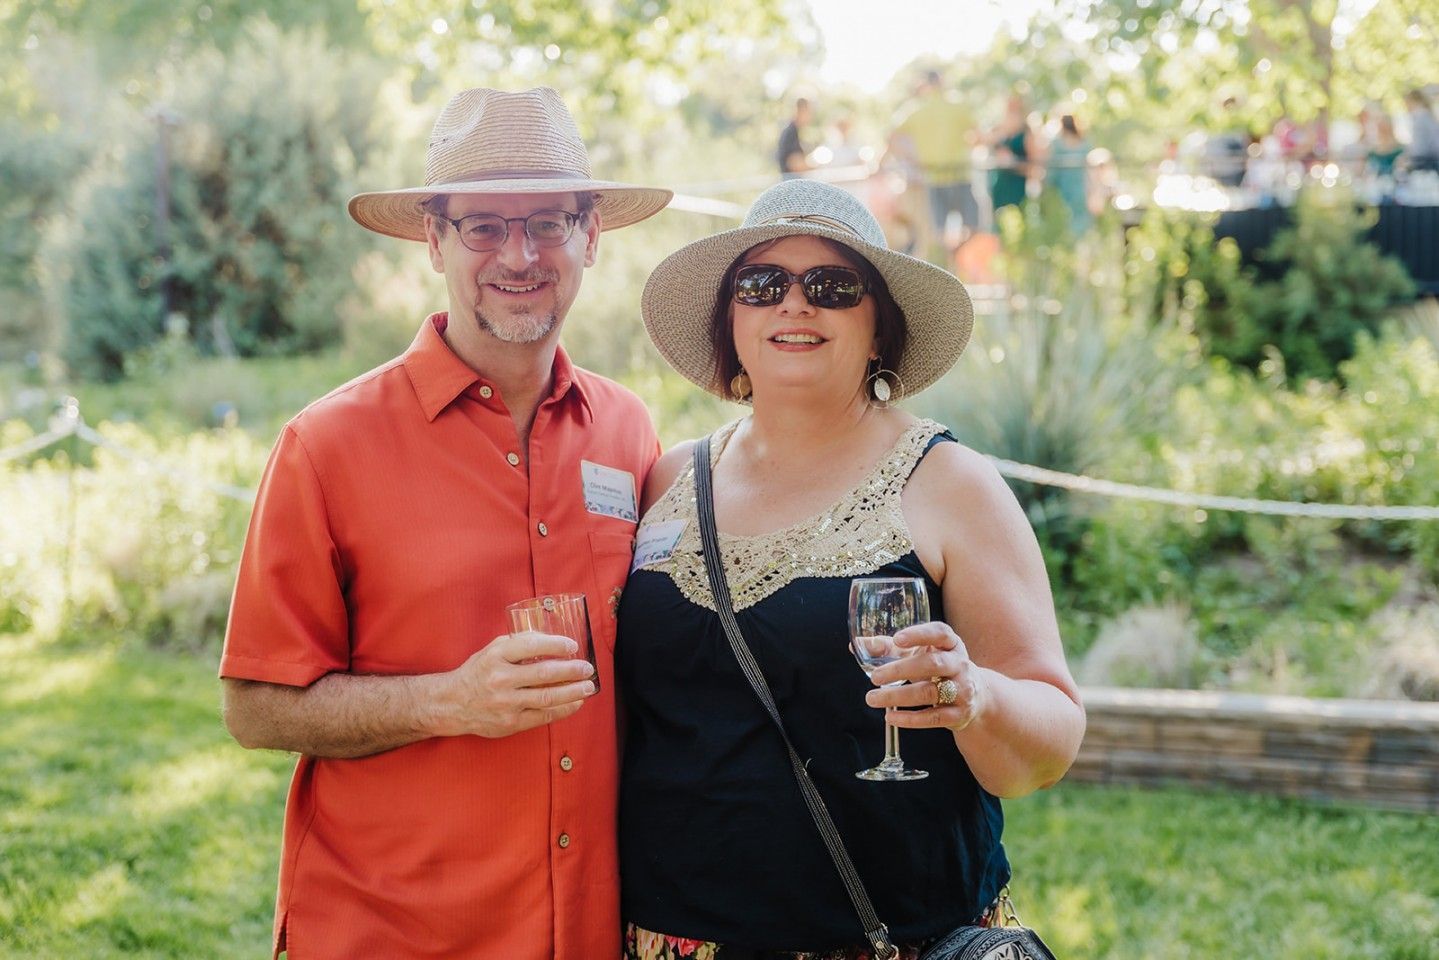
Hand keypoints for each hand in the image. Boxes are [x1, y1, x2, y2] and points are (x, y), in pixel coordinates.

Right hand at [430, 631, 596, 738]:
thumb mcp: (492, 650)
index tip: (573, 646)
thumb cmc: (478, 672)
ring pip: (547, 697)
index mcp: (496, 656)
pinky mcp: (510, 723)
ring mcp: (505, 703)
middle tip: (587, 668)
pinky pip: (543, 716)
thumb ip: (519, 643)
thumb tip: (551, 639)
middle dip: (571, 670)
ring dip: (573, 692)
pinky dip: (563, 709)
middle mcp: (500, 679)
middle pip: (544, 673)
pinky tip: (576, 703)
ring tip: (588, 687)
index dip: (556, 644)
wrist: (452, 704)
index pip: (531, 646)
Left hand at [865, 621, 985, 731]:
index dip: (919, 635)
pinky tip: (890, 717)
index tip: (897, 639)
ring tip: (872, 698)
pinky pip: (933, 717)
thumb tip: (857, 645)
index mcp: (951, 644)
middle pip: (933, 664)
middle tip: (875, 677)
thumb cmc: (939, 670)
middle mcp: (960, 665)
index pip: (940, 633)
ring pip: (929, 692)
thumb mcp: (921, 654)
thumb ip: (890, 648)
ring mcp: (962, 690)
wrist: (976, 697)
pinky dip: (910, 719)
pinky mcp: (959, 714)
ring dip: (898, 696)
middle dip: (901, 670)